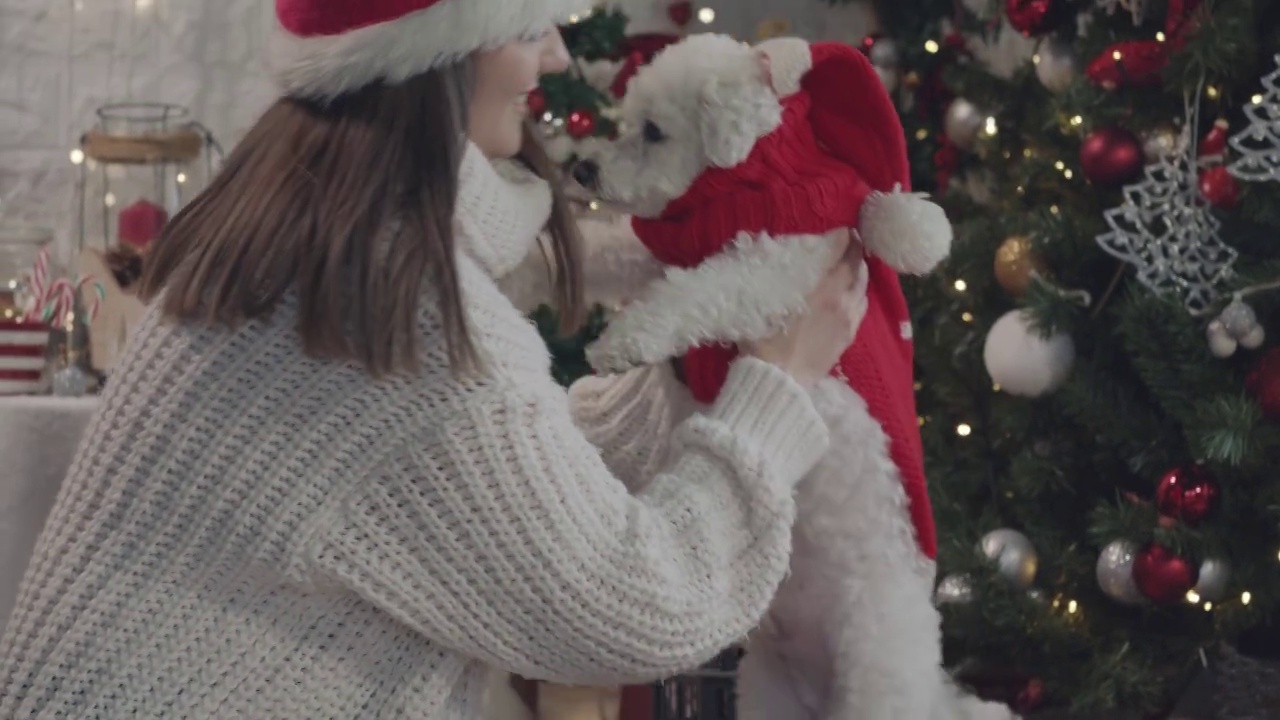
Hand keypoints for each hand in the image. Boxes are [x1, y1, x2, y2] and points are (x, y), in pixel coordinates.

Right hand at [742, 229, 867, 387]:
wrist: (778, 380)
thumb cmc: (765, 340)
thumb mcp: (766, 301)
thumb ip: (780, 277)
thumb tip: (778, 259)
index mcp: (824, 289)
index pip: (845, 255)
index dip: (848, 240)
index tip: (846, 231)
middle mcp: (843, 302)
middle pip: (859, 271)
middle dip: (855, 256)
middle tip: (849, 247)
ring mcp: (849, 321)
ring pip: (862, 290)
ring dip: (858, 277)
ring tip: (850, 271)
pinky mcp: (848, 338)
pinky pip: (860, 310)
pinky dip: (857, 297)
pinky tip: (849, 298)